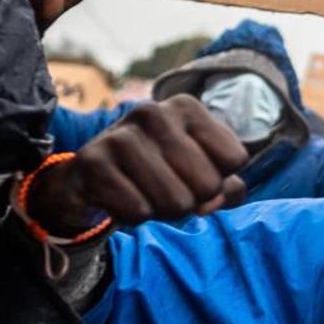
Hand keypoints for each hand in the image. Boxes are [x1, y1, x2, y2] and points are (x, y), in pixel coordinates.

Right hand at [26, 96, 249, 235]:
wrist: (89, 179)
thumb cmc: (156, 173)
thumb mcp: (198, 172)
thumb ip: (226, 188)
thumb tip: (216, 200)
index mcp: (186, 107)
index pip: (235, 158)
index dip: (219, 181)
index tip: (192, 175)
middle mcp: (154, 112)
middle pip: (208, 185)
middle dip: (191, 201)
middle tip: (164, 189)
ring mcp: (121, 135)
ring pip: (176, 203)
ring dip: (161, 211)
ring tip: (142, 193)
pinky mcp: (93, 161)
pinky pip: (139, 211)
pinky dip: (133, 216)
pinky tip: (120, 197)